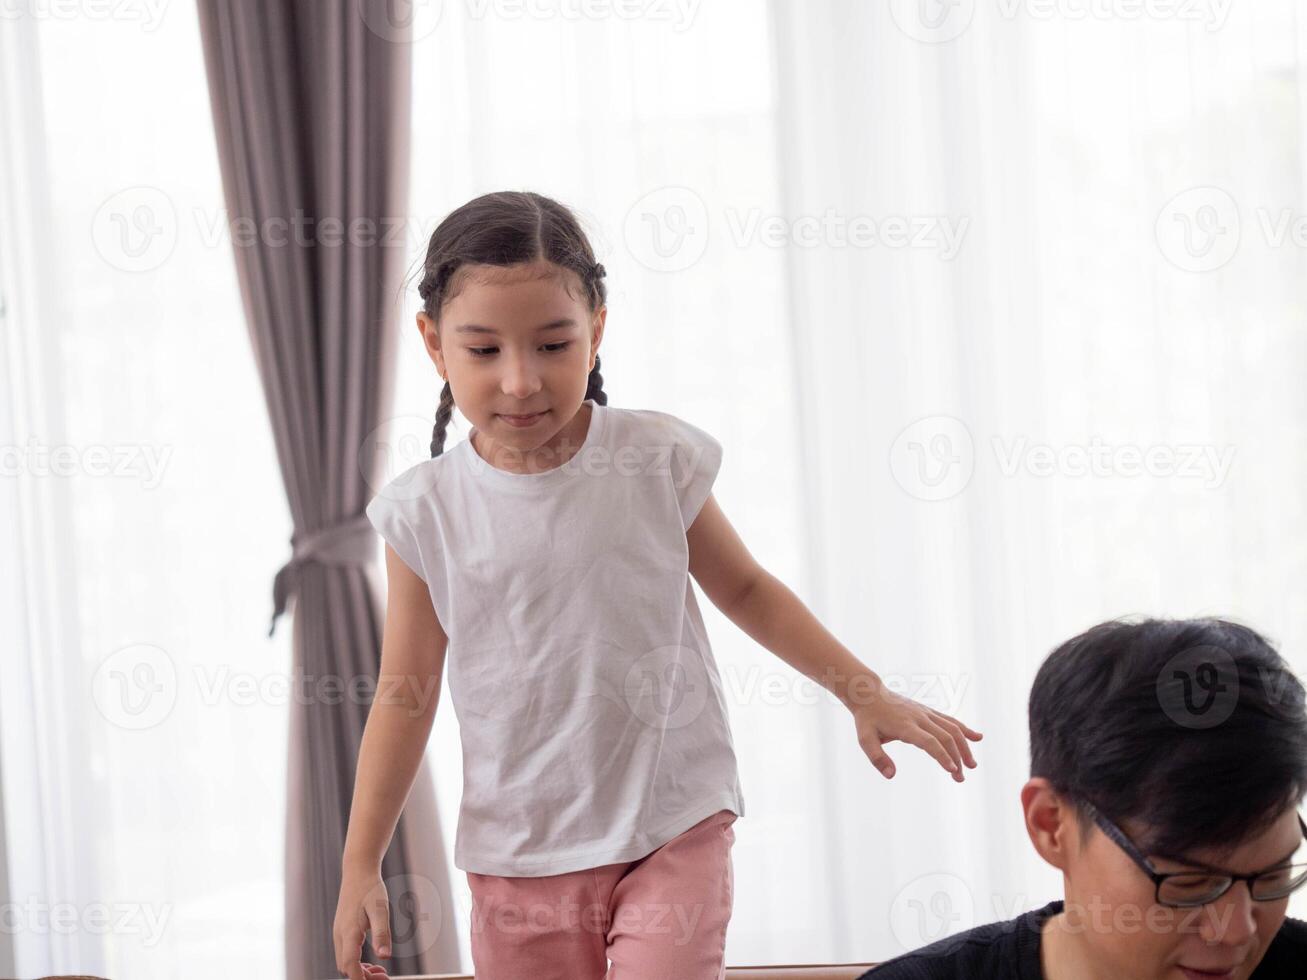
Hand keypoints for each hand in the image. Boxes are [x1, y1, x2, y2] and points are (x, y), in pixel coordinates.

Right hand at [334, 868, 391, 979]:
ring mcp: (339, 933)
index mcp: (348, 932)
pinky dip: (357, 962)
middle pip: (345, 968)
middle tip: (385, 977)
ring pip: (344, 962)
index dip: (361, 978)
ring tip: (381, 972)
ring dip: (360, 971)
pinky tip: (372, 961)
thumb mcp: (380, 909)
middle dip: (362, 977)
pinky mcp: (342, 930)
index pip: (349, 966)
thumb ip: (382, 933)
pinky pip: (345, 954)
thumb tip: (385, 957)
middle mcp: (340, 935)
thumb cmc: (371, 888)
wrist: (358, 871)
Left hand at [851, 685, 981, 781]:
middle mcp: (919, 718)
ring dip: (964, 747)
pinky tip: (978, 738)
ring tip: (972, 765)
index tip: (953, 771)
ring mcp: (926, 713)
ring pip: (952, 728)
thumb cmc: (867, 720)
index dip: (942, 756)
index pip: (928, 741)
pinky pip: (950, 720)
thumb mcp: (865, 740)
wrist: (870, 694)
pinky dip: (965, 729)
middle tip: (960, 778)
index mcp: (905, 726)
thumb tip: (891, 776)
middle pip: (945, 737)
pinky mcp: (928, 711)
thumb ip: (877, 758)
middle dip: (956, 758)